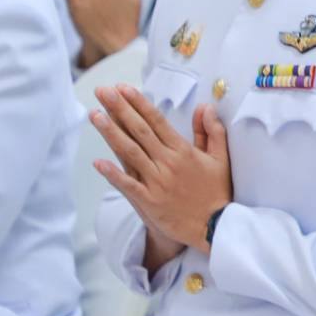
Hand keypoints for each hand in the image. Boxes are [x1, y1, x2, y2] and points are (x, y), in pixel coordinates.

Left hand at [91, 87, 230, 251]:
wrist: (215, 227)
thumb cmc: (217, 192)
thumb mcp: (221, 159)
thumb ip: (212, 131)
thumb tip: (206, 107)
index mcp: (182, 150)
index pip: (156, 121)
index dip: (139, 103)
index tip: (123, 88)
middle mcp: (168, 162)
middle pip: (139, 130)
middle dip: (119, 108)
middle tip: (102, 91)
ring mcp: (157, 182)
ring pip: (130, 152)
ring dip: (111, 133)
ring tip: (94, 115)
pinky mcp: (150, 202)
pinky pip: (128, 185)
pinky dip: (113, 174)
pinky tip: (97, 162)